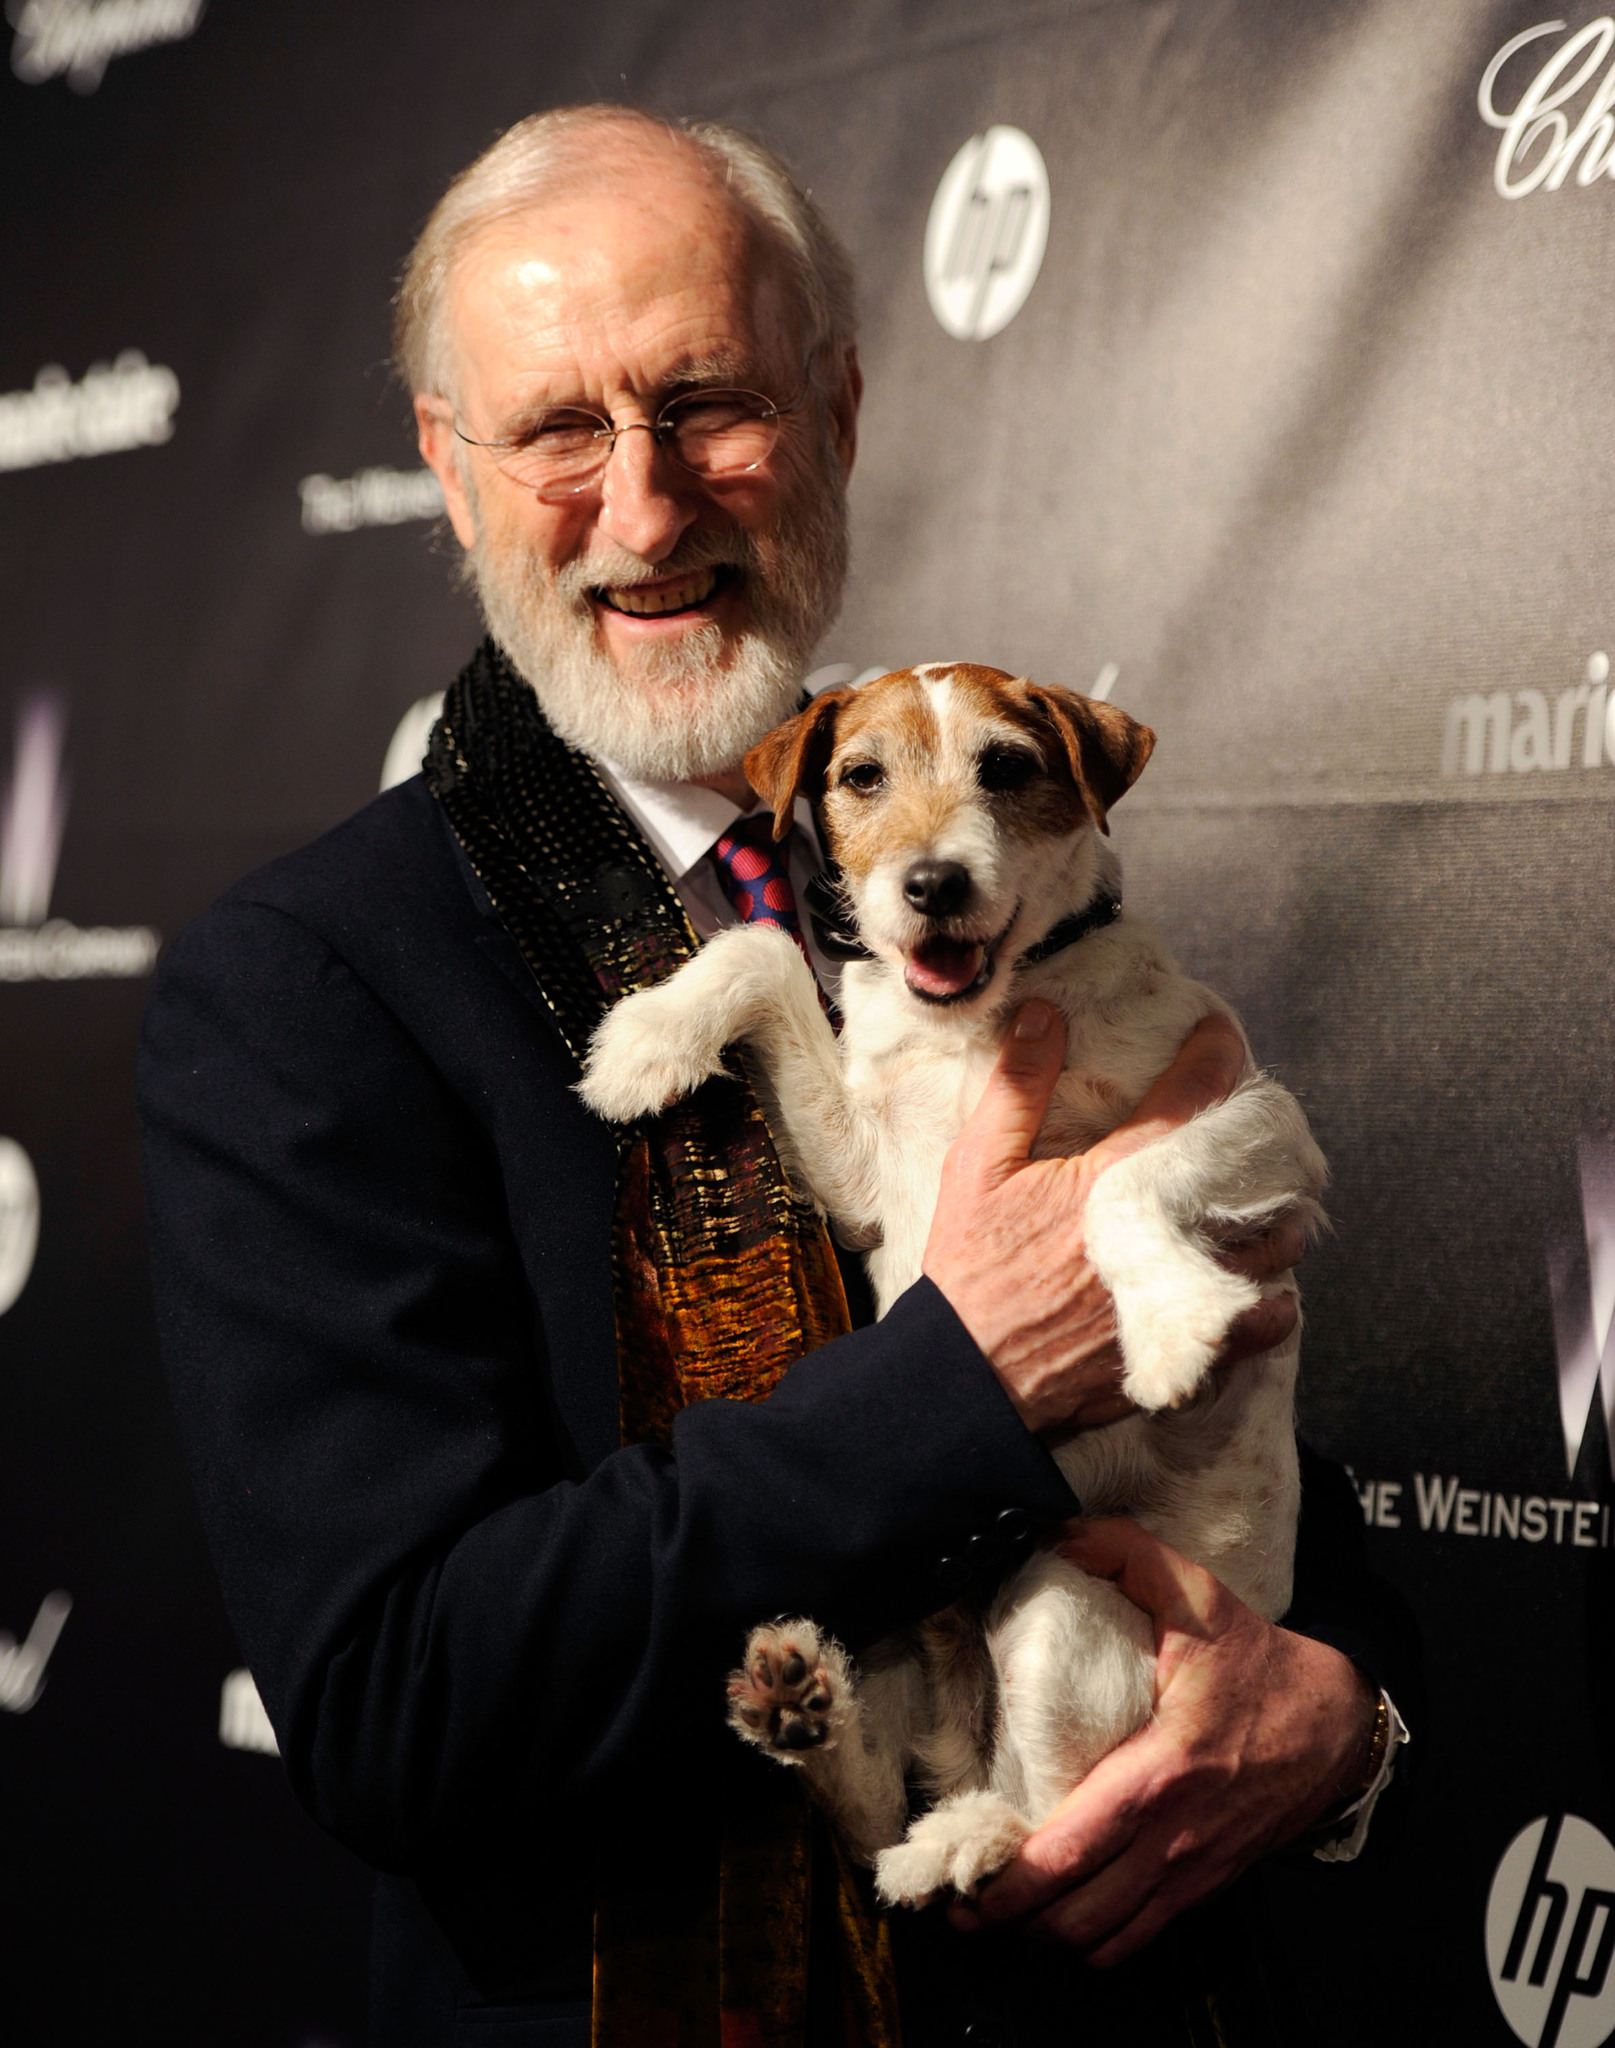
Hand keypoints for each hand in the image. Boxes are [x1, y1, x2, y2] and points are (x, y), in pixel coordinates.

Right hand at [922, 1006, 1298, 1431]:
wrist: (971, 1373)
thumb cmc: (973, 1268)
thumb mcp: (977, 1166)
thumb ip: (1017, 1087)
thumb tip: (1045, 1015)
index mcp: (1113, 1180)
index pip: (1188, 1099)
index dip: (1215, 1054)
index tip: (1220, 1034)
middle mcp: (1160, 1232)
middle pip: (1250, 1171)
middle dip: (1261, 1138)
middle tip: (1251, 1123)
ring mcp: (1178, 1291)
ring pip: (1269, 1245)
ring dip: (1275, 1214)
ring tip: (1262, 1198)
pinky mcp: (1185, 1343)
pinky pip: (1264, 1319)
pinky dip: (1274, 1297)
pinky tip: (1258, 1281)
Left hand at [949, 1518, 1378, 1963]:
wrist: (1336, 1725)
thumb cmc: (1259, 1665)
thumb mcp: (1196, 1594)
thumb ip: (1124, 1552)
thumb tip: (1055, 1533)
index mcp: (1165, 1768)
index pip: (1075, 1848)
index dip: (1012, 1878)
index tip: (961, 1877)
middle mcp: (1175, 1834)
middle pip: (1076, 1914)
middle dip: (1009, 1917)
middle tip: (962, 1897)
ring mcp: (1190, 1870)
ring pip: (1103, 1939)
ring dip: (1045, 1933)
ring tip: (1000, 1907)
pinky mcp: (1203, 1886)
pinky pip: (1138, 1940)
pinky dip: (1093, 1940)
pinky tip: (1061, 1913)